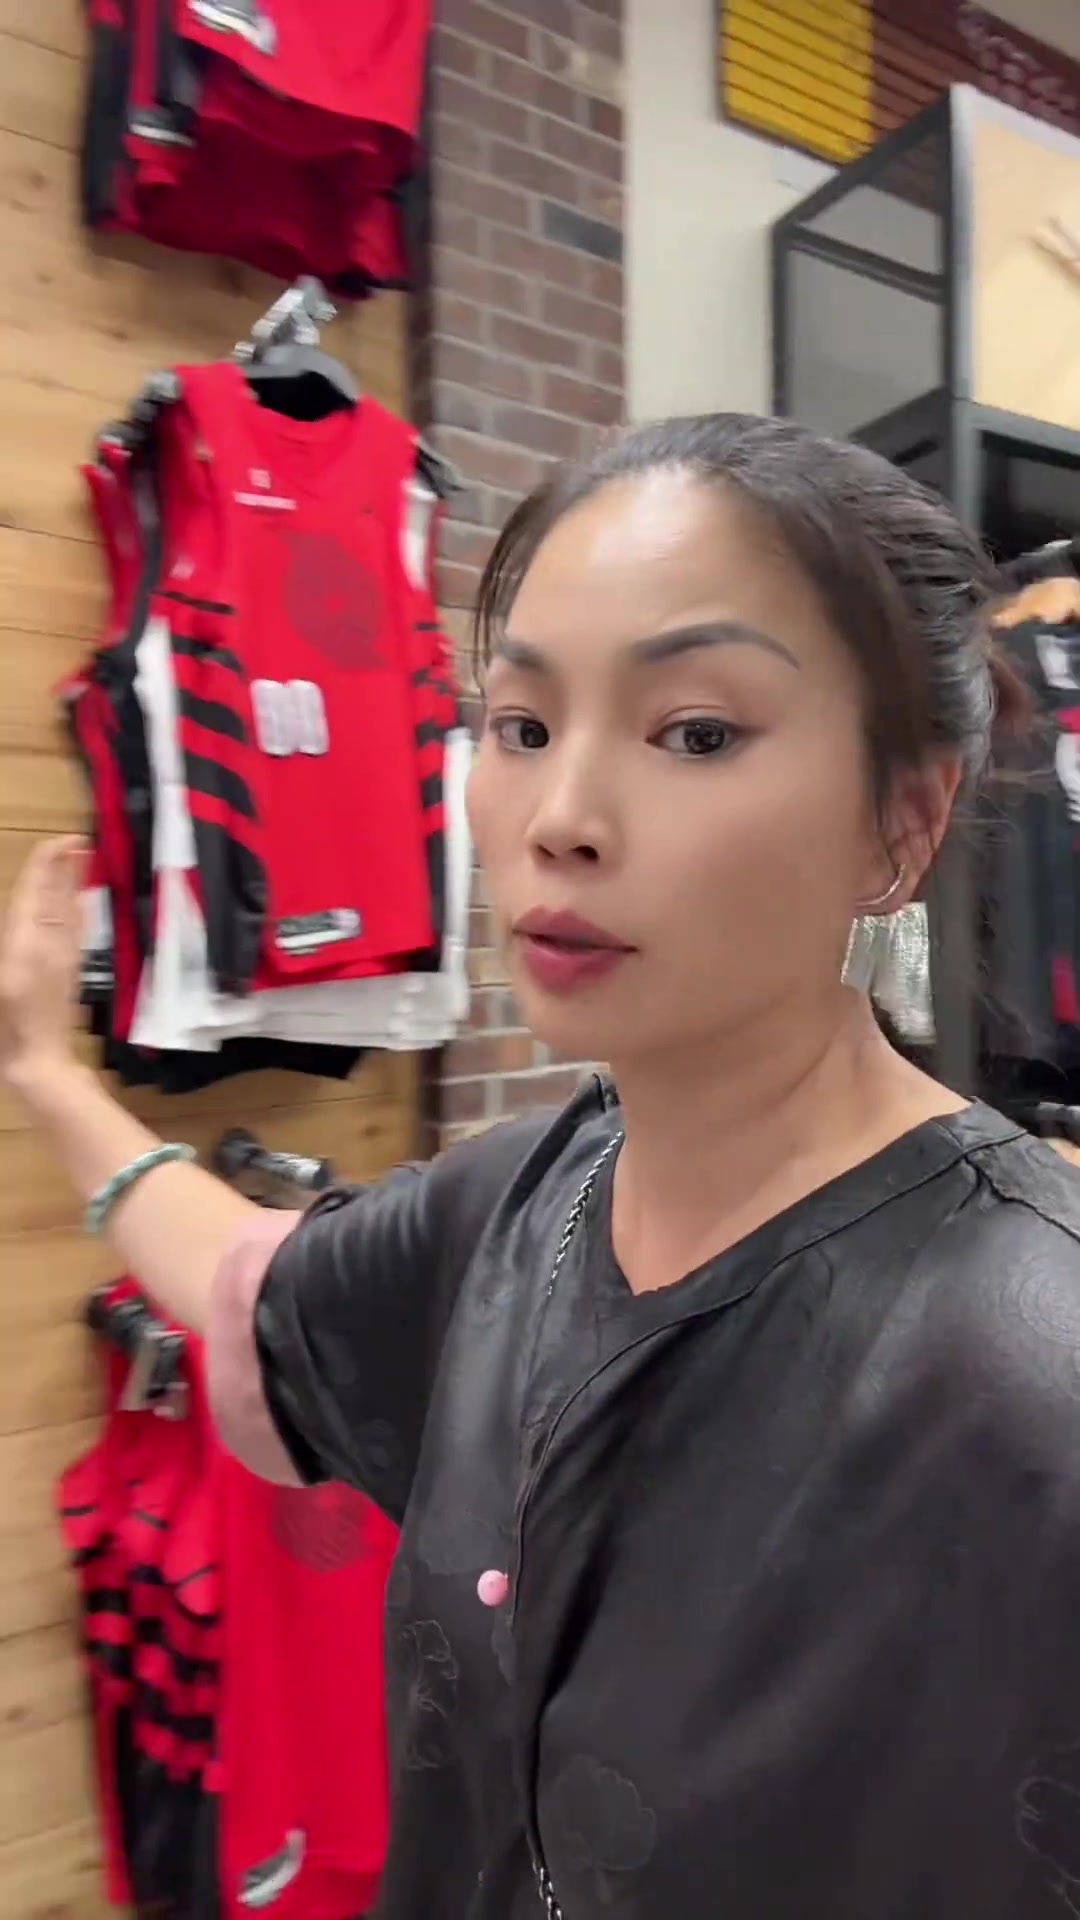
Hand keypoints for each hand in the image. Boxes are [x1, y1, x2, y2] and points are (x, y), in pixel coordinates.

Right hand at [0, 837, 84, 1095]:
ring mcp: (63, 958)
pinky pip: (74, 930)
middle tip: (77, 837)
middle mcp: (49, 945)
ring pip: (69, 910)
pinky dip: (76, 908)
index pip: (36, 895)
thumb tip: (21, 912)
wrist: (40, 1064)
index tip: (58, 841)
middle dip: (65, 866)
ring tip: (80, 857)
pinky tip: (79, 901)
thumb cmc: (6, 1027)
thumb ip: (8, 944)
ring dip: (74, 882)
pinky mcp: (70, 971)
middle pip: (58, 897)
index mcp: (25, 944)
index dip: (46, 866)